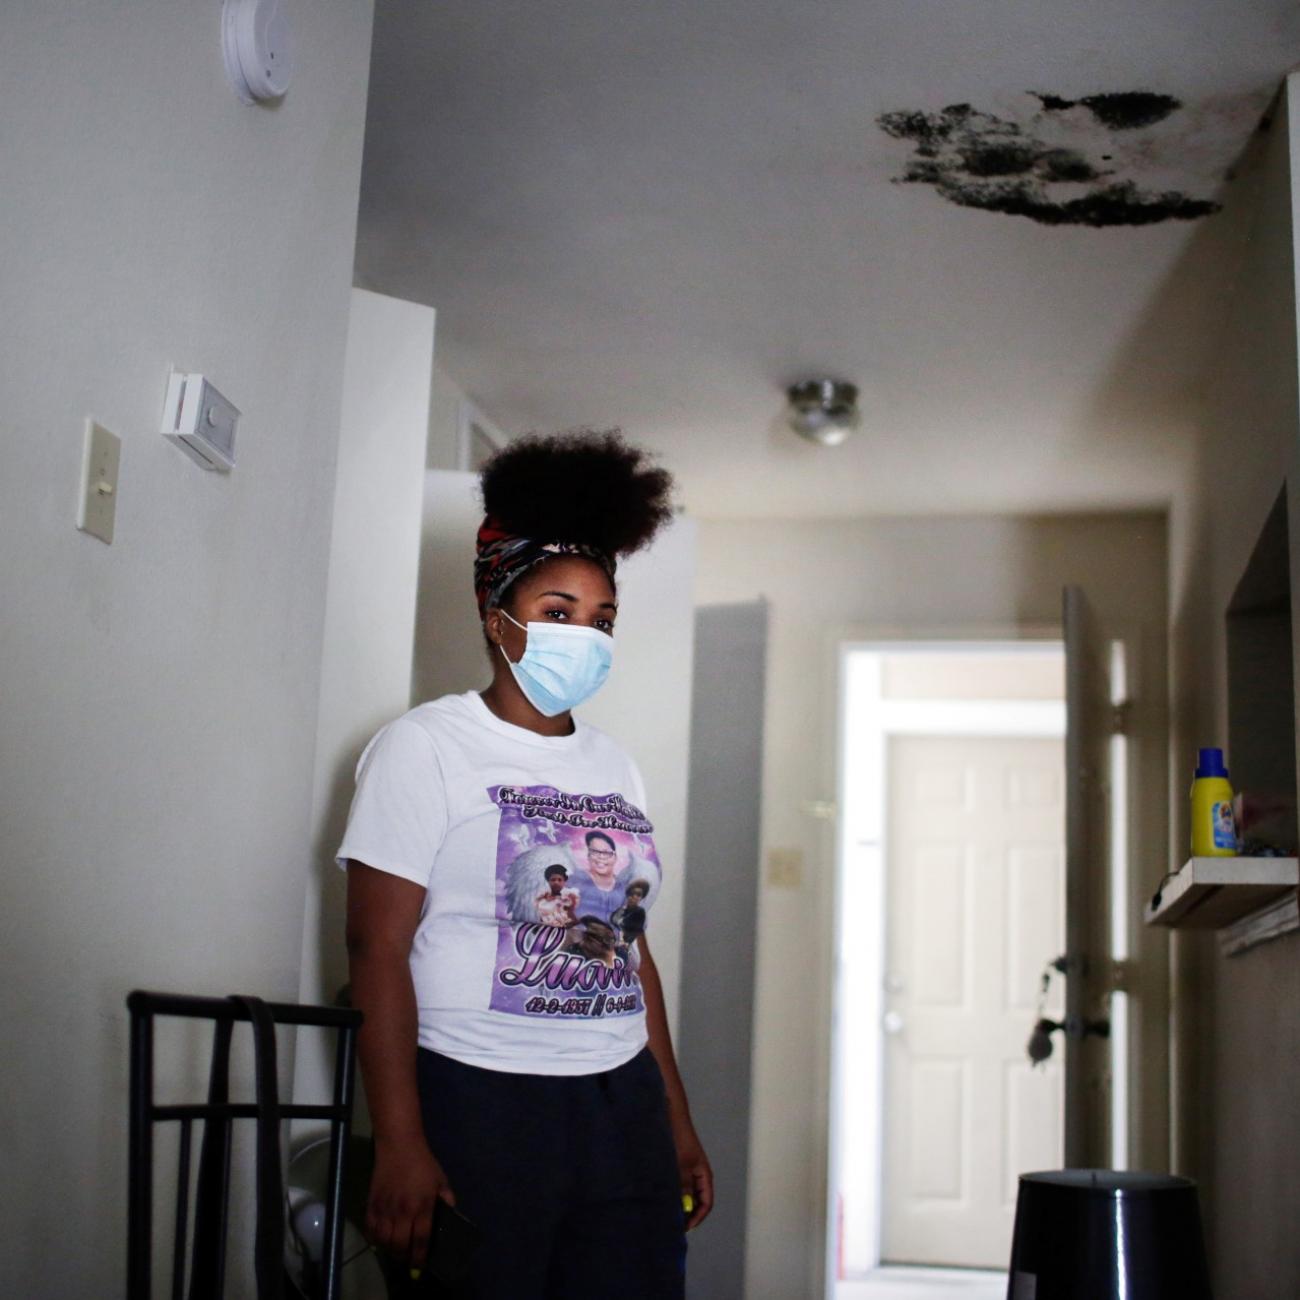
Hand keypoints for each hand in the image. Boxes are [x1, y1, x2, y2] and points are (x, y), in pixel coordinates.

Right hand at [365, 1136, 455, 1265]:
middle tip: (408, 1257)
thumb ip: (447, 1199)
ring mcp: (385, 1208)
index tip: (420, 1265)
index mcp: (422, 1206)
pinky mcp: (371, 1204)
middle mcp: (402, 1211)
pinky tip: (381, 1238)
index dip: (419, 1257)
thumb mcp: (441, 1180)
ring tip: (395, 1249)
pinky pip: (370, 1231)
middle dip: (404, 1256)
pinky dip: (374, 1240)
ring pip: (384, 1241)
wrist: (399, 1145)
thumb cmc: (423, 1163)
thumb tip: (449, 1216)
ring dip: (389, 1250)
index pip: (420, 1239)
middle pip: (400, 1245)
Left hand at [672, 1118, 713, 1230]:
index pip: (706, 1203)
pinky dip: (674, 1193)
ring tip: (667, 1213)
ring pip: (687, 1194)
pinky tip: (663, 1198)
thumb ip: (684, 1187)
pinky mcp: (679, 1167)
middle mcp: (699, 1176)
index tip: (685, 1228)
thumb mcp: (682, 1166)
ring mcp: (689, 1171)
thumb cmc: (680, 1141)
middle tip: (673, 1224)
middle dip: (688, 1213)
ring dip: (680, 1204)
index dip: (697, 1217)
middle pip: (697, 1201)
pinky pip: (679, 1186)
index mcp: (704, 1176)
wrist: (673, 1118)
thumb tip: (684, 1208)